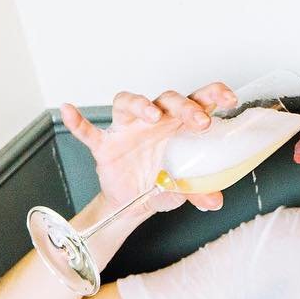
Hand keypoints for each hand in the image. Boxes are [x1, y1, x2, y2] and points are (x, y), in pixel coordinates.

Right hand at [59, 81, 238, 216]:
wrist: (135, 203)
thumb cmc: (163, 183)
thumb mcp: (185, 188)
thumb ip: (199, 191)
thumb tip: (215, 201)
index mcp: (179, 126)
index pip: (198, 101)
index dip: (213, 95)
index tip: (229, 99)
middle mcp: (154, 121)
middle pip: (167, 100)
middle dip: (185, 106)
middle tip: (199, 121)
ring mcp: (128, 130)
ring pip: (128, 102)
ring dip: (139, 104)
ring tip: (151, 113)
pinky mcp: (105, 146)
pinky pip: (88, 131)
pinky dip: (78, 122)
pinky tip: (69, 111)